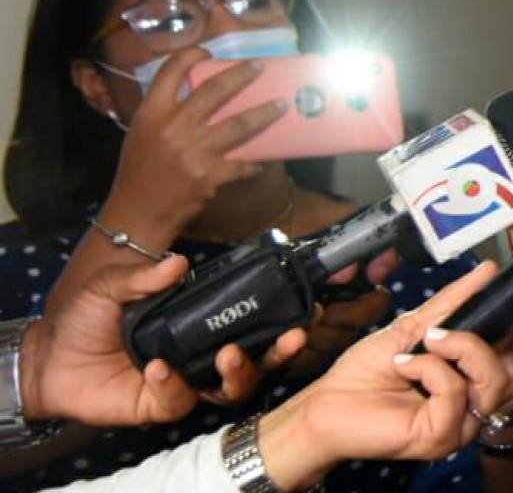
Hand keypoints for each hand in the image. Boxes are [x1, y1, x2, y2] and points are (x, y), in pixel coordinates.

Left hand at [21, 255, 307, 425]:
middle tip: (297, 336)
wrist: (49, 361)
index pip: (251, 316)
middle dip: (285, 348)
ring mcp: (188, 379)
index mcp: (200, 319)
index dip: (283, 313)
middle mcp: (203, 350)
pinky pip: (184, 399)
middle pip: (261, 354)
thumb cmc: (84, 320)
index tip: (309, 303)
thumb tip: (181, 262)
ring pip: (236, 385)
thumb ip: (144, 277)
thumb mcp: (110, 287)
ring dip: (243, 371)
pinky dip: (174, 385)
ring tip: (230, 356)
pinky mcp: (165, 404)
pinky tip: (156, 370)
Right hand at [100, 49, 288, 236]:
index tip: (207, 51)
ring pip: (240, 123)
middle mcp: (174, 127)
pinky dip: (254, 162)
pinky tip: (262, 160)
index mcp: (152, 113)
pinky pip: (243, 163)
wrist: (137, 212)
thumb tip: (194, 94)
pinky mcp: (211, 174)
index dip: (190, 56)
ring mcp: (195, 151)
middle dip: (242, 74)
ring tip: (282, 104)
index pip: (170, 72)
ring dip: (265, 112)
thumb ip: (165, 112)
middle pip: (215, 90)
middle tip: (260, 67)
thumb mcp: (142, 133)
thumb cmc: (138, 171)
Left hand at [257, 261, 512, 489]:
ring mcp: (462, 424)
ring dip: (463, 347)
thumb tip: (489, 271)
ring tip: (429, 339)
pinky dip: (430, 368)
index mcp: (474, 379)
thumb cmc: (365, 373)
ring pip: (493, 379)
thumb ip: (454, 303)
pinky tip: (405, 365)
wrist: (325, 404)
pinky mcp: (440, 436)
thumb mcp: (415, 326)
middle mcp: (476, 404)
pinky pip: (455, 392)